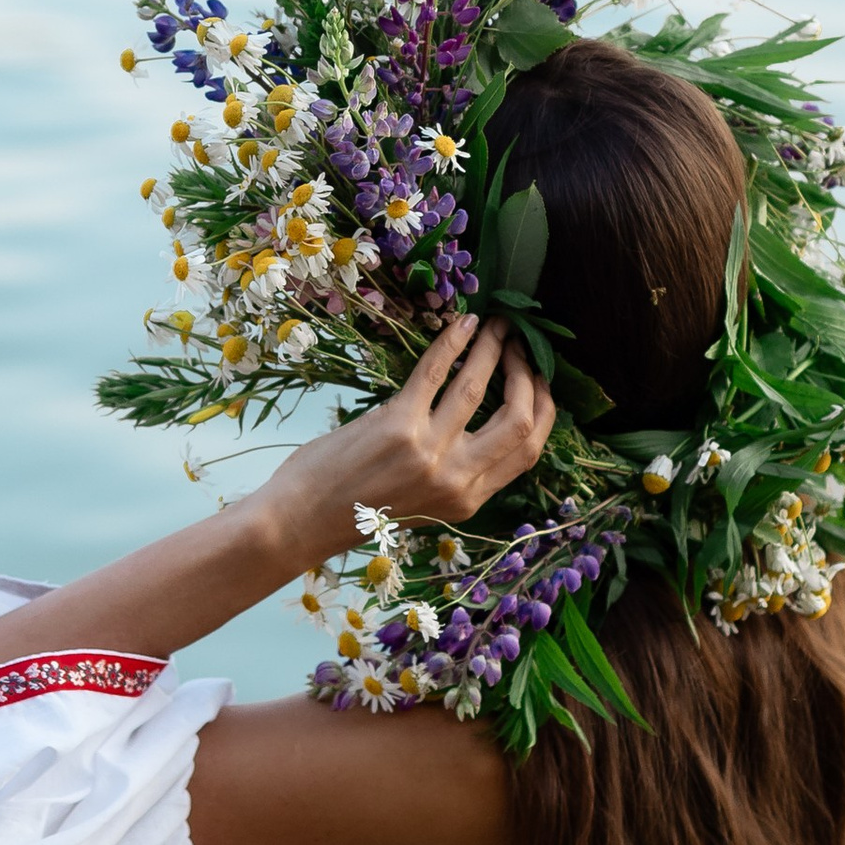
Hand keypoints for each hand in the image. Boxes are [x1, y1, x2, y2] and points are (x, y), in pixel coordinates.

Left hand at [261, 317, 554, 569]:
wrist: (302, 520)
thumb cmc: (357, 511)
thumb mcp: (423, 504)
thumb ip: (456, 474)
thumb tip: (483, 424)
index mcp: (466, 501)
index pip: (528, 452)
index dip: (542, 409)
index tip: (538, 380)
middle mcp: (455, 479)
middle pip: (519, 421)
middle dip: (526, 375)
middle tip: (519, 347)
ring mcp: (428, 451)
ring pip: (478, 387)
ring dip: (493, 349)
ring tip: (496, 326)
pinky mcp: (397, 424)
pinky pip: (434, 371)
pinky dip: (452, 342)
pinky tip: (463, 325)